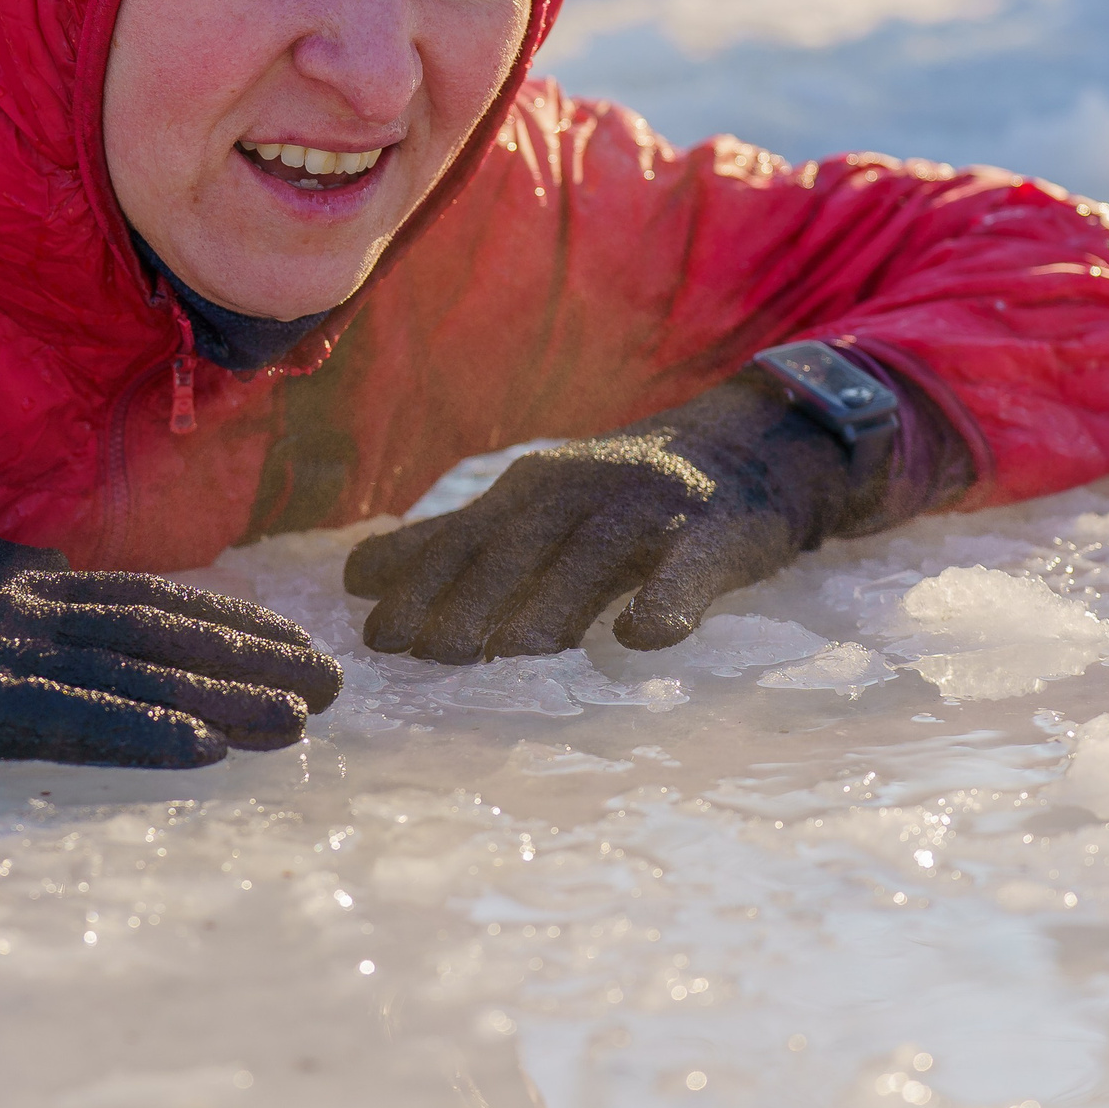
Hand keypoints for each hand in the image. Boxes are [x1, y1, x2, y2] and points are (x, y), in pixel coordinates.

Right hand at [0, 510, 341, 766]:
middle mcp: (21, 600)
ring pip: (140, 669)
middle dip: (254, 652)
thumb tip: (40, 594)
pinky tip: (206, 749)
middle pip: (164, 625)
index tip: (282, 642)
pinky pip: (73, 721)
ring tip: (303, 718)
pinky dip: (145, 732)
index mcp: (10, 575)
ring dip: (227, 695)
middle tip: (334, 679)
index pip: (139, 599)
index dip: (219, 621)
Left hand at [344, 378, 863, 662]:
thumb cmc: (623, 497)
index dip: (421, 585)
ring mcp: (654, 509)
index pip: (465, 538)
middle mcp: (585, 490)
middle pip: (520, 545)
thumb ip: (454, 543)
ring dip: (554, 602)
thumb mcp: (536, 508)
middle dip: (472, 598)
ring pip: (596, 555)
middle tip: (432, 655)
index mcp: (534, 488)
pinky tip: (644, 637)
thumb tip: (356, 576)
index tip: (379, 638)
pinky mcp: (720, 534)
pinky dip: (669, 601)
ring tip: (515, 651)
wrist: (752, 452)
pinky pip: (692, 569)